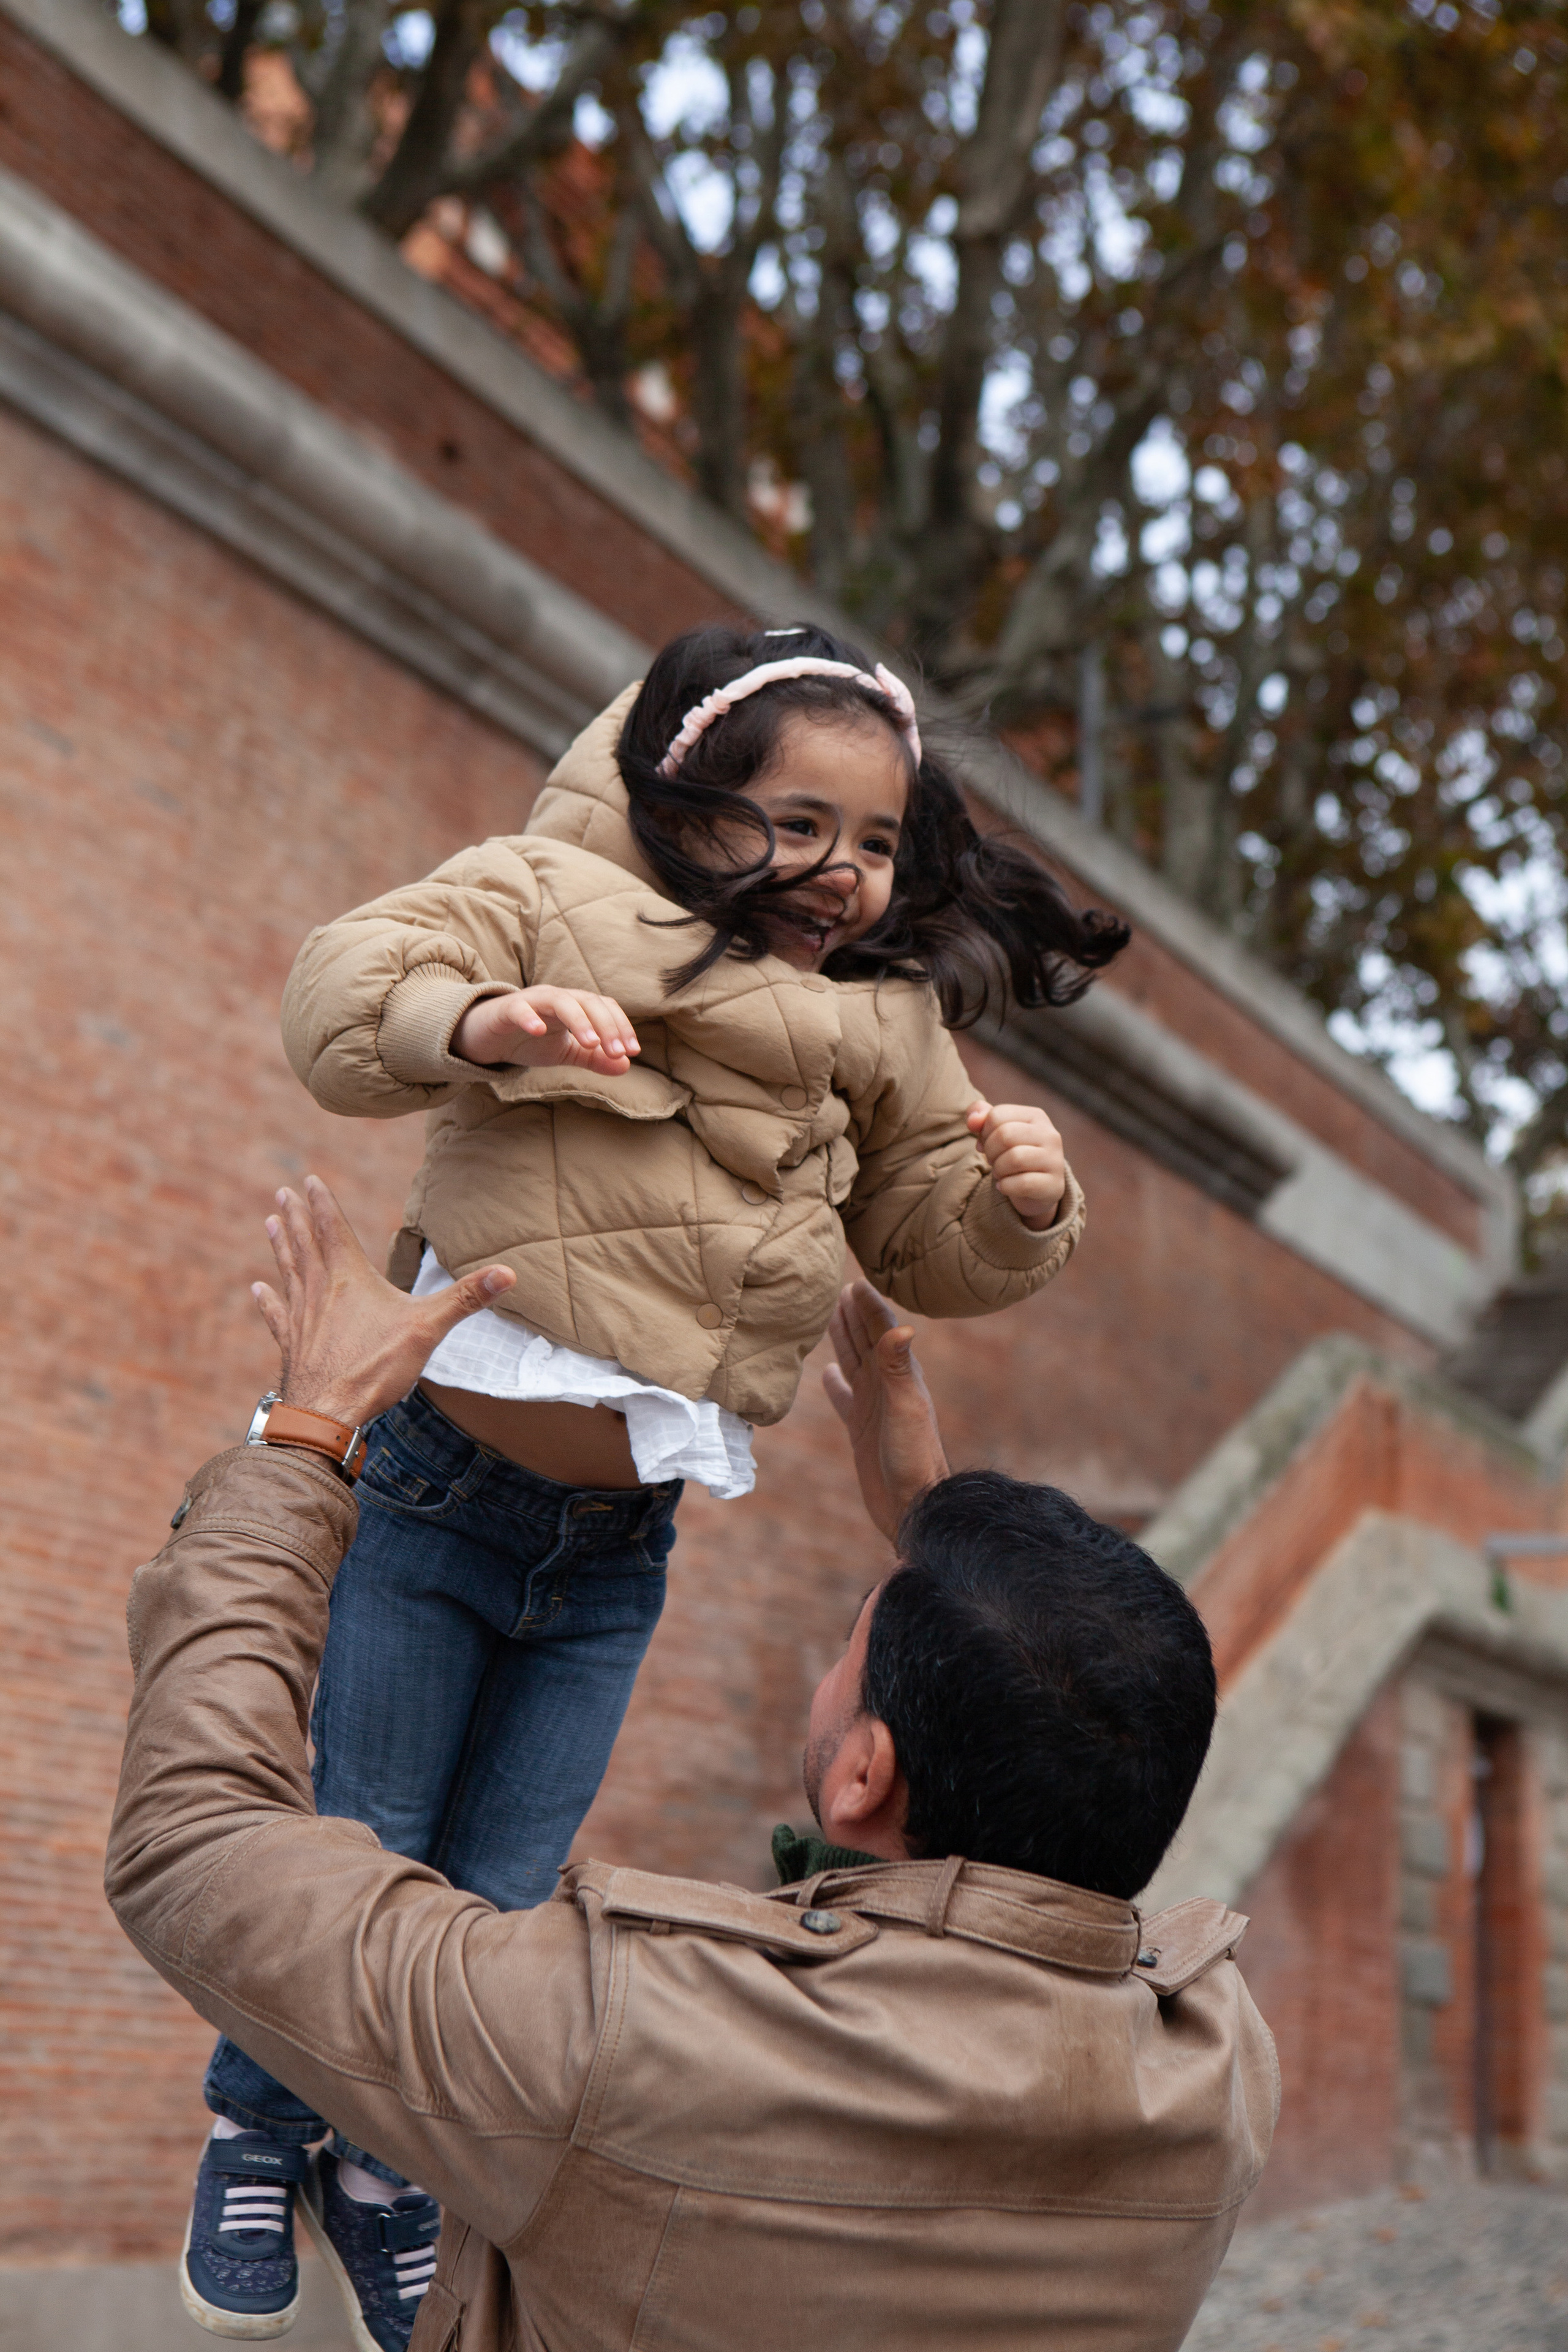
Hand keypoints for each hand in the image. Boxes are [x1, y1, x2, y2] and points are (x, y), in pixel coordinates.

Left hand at [252, 1176, 515, 1432]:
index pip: (333, 1230)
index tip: (308, 1179)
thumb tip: (509, 1273)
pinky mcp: (293, 1345)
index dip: (322, 1203)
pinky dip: (268, 1300)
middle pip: (305, 1244)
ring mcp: (302, 1319)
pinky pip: (278, 1315)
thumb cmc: (375, 1369)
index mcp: (349, 1279)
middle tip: (283, 1192)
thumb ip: (466, 1298)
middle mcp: (320, 1291)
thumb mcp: (428, 1329)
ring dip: (281, 1246)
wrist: (327, 1414)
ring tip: (270, 1223)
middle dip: (296, 1216)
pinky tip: (258, 1289)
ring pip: (289, 1272)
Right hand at [452, 987, 639, 1078]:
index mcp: (573, 1006)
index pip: (604, 1007)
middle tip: (618, 1051)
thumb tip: (625, 1066)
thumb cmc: (528, 1040)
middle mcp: (556, 998)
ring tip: (591, 1043)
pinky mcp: (506, 1009)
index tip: (632, 1051)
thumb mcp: (565, 1052)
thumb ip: (593, 1057)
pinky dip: (530, 1017)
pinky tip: (539, 1031)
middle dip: (607, 1025)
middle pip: (587, 1001)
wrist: (486, 1038)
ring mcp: (531, 1001)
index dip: (621, 1025)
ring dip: (579, 1020)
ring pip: (560, 1000)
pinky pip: (519, 1008)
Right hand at [822, 1280, 949, 1544]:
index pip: (882, 1330)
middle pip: (867, 1340)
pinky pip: (844, 1397)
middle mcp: (886, 1386)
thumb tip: (903, 1326)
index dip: (868, 1306)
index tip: (853, 1281)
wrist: (914, 1505)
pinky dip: (835, 1382)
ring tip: (831, 1316)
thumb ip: (898, 1368)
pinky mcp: (861, 1428)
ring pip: (854, 1363)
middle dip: (854, 1314)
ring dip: (844, 1339)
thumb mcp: (906, 1408)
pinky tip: (827, 1372)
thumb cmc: (913, 1457)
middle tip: (838, 1288)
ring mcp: (873, 1406)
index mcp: (899, 1376)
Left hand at [967, 1098, 1064, 1230]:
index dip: (983, 1132)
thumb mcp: (997, 1132)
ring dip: (998, 1170)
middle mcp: (1050, 1135)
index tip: (985, 1144)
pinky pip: (1023, 1183)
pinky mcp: (1054, 1185)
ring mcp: (1055, 1160)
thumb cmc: (1012, 1154)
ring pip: (1015, 1159)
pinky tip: (1004, 1186)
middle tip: (992, 1161)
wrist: (1035, 1189)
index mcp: (1036, 1116)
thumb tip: (972, 1120)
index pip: (998, 1115)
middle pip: (1005, 1135)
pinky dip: (1006, 1186)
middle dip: (990, 1151)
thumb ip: (982, 1117)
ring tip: (1000, 1173)